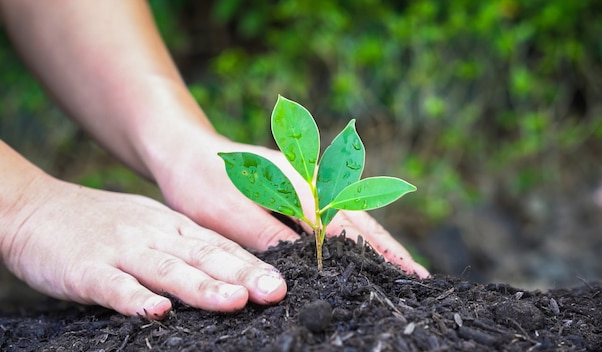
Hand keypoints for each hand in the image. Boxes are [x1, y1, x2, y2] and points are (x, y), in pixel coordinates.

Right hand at [0, 176, 285, 318]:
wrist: (34, 207)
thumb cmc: (101, 222)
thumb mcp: (150, 223)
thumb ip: (185, 243)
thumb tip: (229, 268)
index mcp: (171, 226)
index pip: (219, 245)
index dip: (253, 263)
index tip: (285, 281)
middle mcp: (153, 235)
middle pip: (204, 255)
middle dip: (243, 275)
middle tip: (277, 292)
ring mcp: (120, 250)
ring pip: (167, 269)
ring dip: (202, 287)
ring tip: (235, 301)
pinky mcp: (86, 269)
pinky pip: (114, 285)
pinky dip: (135, 299)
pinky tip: (156, 311)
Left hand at [153, 133, 428, 277]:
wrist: (184, 150)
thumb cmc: (203, 181)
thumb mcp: (229, 212)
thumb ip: (267, 238)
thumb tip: (299, 273)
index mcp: (299, 187)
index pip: (348, 228)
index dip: (378, 254)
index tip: (405, 274)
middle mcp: (311, 183)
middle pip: (360, 219)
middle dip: (389, 248)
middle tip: (418, 276)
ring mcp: (305, 185)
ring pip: (350, 216)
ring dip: (377, 241)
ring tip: (402, 265)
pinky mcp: (296, 191)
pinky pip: (334, 213)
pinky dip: (354, 233)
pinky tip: (358, 249)